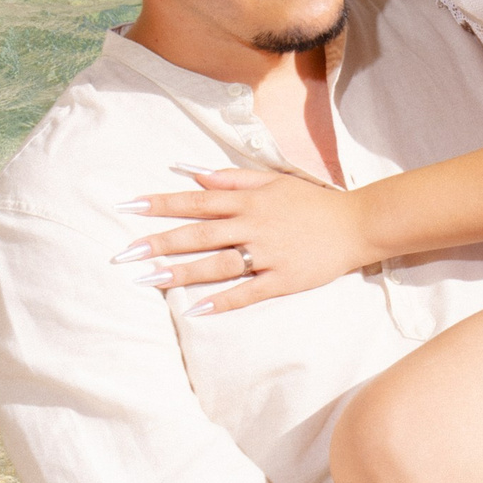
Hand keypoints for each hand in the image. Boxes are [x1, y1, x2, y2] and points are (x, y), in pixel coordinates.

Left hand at [112, 168, 372, 314]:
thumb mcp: (272, 180)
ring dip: (182, 273)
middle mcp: (253, 226)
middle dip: (160, 243)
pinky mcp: (282, 280)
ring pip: (218, 264)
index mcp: (248, 201)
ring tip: (150, 280)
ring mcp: (267, 255)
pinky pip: (247, 292)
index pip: (196, 201)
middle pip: (199, 234)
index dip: (161, 203)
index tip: (128, 207)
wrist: (356, 224)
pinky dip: (222, 301)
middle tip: (126, 254)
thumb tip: (192, 172)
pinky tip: (195, 310)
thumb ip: (231, 178)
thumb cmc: (311, 202)